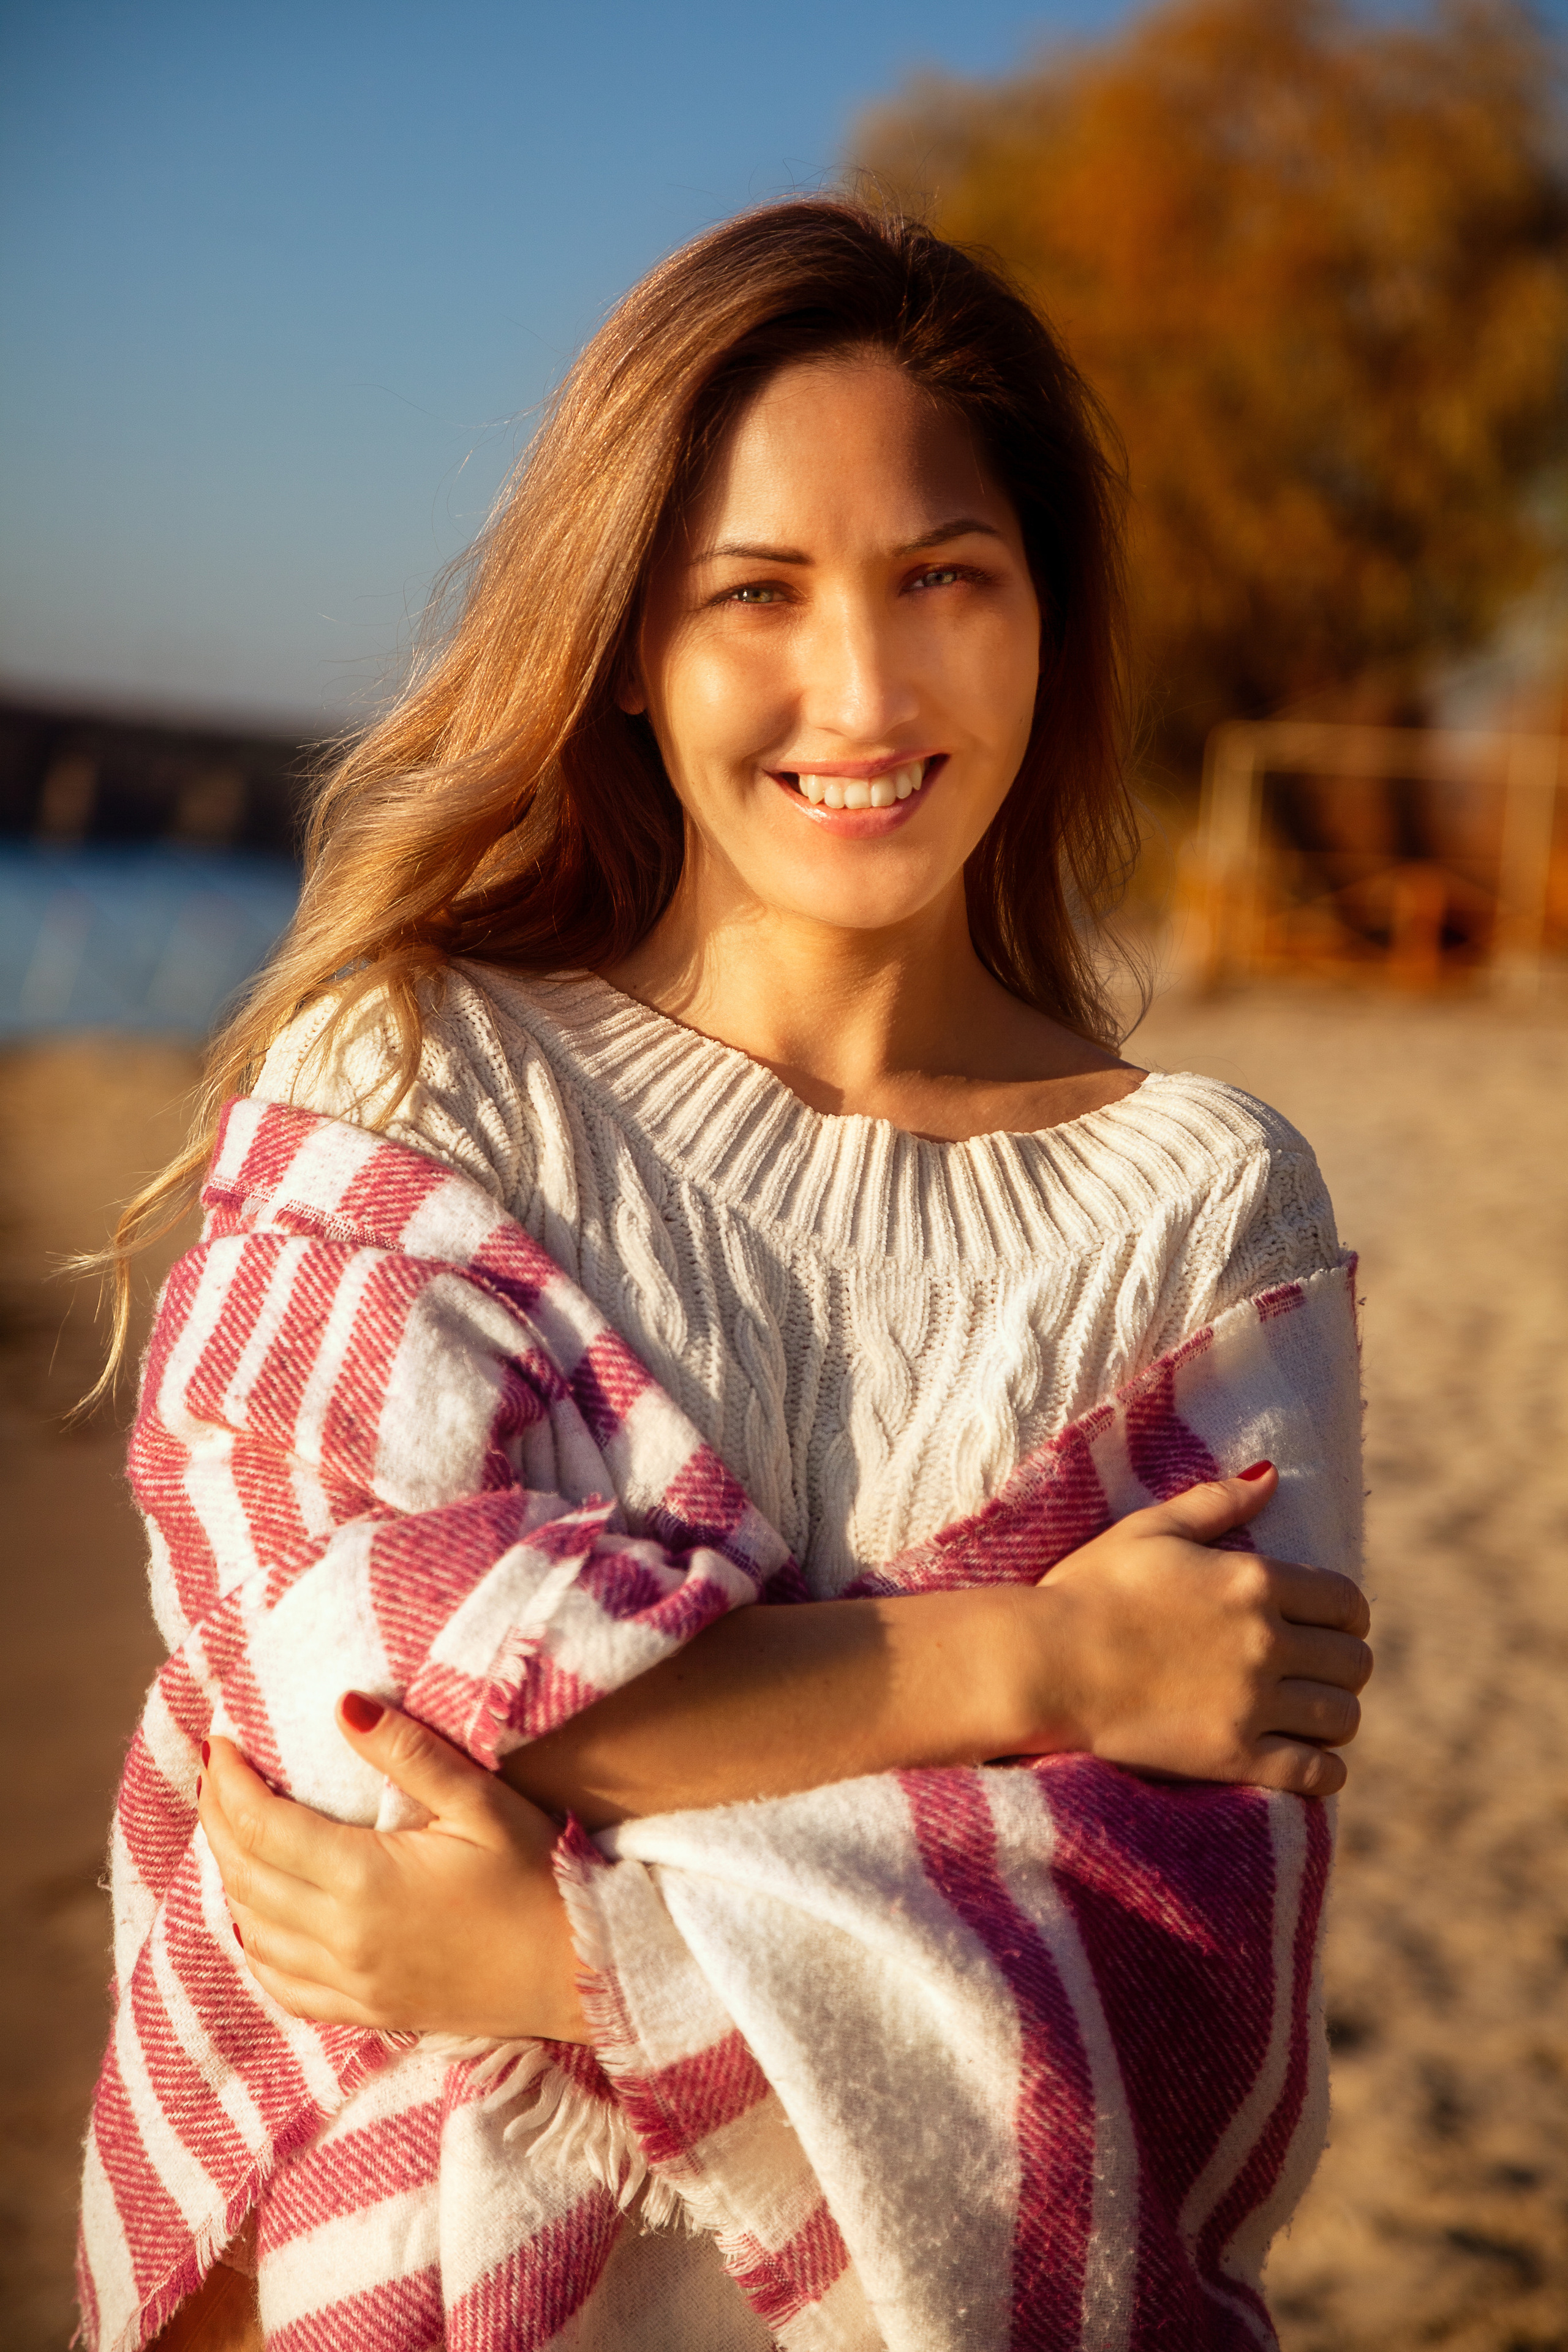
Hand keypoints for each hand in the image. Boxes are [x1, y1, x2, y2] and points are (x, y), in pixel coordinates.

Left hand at [197, 1697, 590, 2041]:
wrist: (581, 1972)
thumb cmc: (537, 1877)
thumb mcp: (481, 1801)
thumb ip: (409, 1754)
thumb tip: (344, 1706)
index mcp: (363, 1880)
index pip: (261, 1827)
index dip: (229, 1781)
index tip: (221, 1742)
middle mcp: (342, 1938)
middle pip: (245, 1874)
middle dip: (218, 1817)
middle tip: (217, 1772)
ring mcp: (350, 1983)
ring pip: (252, 1929)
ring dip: (231, 1875)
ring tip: (233, 1828)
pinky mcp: (365, 2012)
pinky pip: (280, 1983)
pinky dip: (253, 1943)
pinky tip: (257, 1914)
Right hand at [1019, 1461, 1371, 1793]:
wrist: (1044, 1663)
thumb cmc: (1088, 1590)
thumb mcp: (1150, 1530)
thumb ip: (1216, 1502)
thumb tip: (1270, 1477)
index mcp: (1254, 1580)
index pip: (1347, 1603)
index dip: (1347, 1616)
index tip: (1330, 1626)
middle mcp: (1266, 1640)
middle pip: (1354, 1662)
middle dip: (1342, 1666)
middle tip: (1315, 1672)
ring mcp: (1253, 1701)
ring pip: (1341, 1717)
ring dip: (1332, 1715)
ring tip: (1308, 1715)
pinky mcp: (1234, 1755)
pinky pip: (1316, 1771)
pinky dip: (1323, 1769)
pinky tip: (1306, 1761)